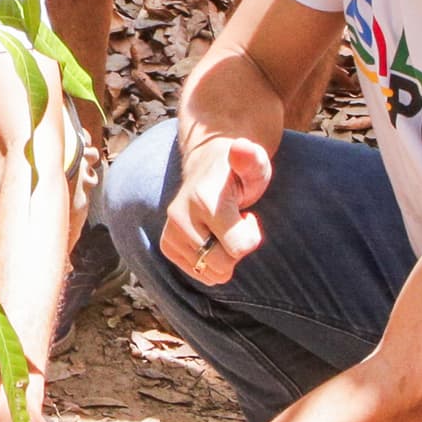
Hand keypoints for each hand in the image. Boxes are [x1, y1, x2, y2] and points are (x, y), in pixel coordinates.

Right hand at [159, 127, 274, 285]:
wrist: (208, 166)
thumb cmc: (238, 171)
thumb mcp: (254, 163)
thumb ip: (252, 159)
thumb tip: (241, 147)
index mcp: (203, 200)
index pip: (240, 247)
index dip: (252, 234)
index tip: (248, 215)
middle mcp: (180, 217)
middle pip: (223, 265)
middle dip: (237, 249)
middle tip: (236, 223)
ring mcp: (171, 232)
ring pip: (210, 272)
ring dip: (224, 256)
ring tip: (222, 229)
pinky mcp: (167, 245)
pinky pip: (198, 273)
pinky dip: (211, 263)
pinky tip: (211, 238)